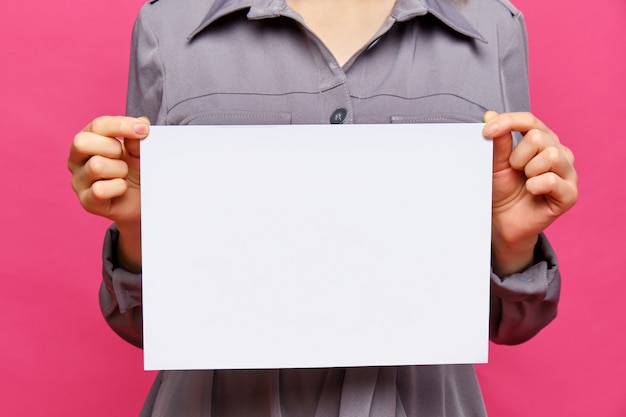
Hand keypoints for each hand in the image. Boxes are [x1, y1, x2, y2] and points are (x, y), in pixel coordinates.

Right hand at [68, 115, 149, 270]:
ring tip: (124, 175)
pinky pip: (100, 190)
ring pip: (96, 166)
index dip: (122, 125)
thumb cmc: (136, 169)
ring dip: (119, 170)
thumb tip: (141, 125)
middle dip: (113, 148)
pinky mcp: (87, 201)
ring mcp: (79, 181)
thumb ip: (137, 138)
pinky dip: (118, 187)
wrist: (143, 200)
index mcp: (88, 139)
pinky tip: (122, 188)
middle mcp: (77, 159)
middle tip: (124, 158)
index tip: (144, 130)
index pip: (98, 125)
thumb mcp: (139, 150)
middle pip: (82, 142)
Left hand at [483, 111, 576, 274]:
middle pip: (539, 137)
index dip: (508, 122)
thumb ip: (498, 141)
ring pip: (551, 155)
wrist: (503, 221)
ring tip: (524, 182)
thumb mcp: (496, 163)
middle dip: (517, 156)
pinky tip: (532, 192)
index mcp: (542, 141)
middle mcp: (559, 153)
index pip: (530, 120)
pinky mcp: (570, 194)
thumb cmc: (502, 190)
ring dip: (528, 171)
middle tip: (514, 171)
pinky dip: (535, 186)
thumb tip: (491, 115)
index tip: (486, 131)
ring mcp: (568, 173)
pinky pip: (552, 179)